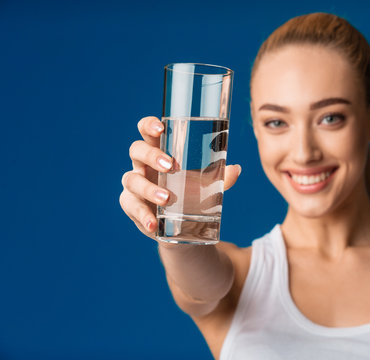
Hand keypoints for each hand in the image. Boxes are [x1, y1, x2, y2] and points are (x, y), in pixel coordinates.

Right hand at [119, 116, 240, 239]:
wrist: (183, 227)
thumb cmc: (191, 195)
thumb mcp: (206, 185)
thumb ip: (220, 178)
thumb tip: (236, 169)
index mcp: (158, 151)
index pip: (147, 131)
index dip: (149, 125)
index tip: (161, 128)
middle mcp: (142, 165)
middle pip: (137, 150)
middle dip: (151, 155)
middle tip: (170, 165)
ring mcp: (134, 185)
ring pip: (132, 180)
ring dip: (149, 188)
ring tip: (166, 198)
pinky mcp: (131, 205)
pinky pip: (132, 207)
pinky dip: (143, 216)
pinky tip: (153, 224)